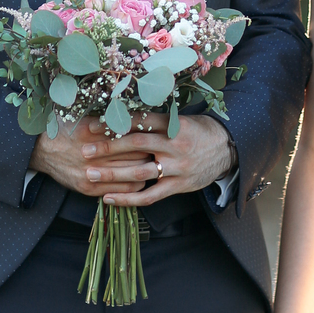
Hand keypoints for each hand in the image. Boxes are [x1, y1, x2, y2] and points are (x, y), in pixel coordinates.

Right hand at [28, 118, 154, 196]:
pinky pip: (121, 190)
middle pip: (135, 154)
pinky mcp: (88, 188)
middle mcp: (93, 153)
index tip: (155, 131)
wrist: (40, 150)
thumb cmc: (64, 127)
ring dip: (146, 169)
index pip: (131, 134)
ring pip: (132, 173)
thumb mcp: (81, 113)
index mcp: (92, 131)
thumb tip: (132, 106)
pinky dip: (135, 185)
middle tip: (161, 148)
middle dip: (151, 151)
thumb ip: (105, 113)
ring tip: (155, 162)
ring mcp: (91, 173)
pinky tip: (141, 178)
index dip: (146, 134)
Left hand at [92, 112, 237, 205]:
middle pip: (136, 145)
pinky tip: (109, 199)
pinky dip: (128, 199)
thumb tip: (123, 113)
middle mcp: (174, 145)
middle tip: (85, 150)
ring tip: (90, 174)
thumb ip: (156, 120)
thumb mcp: (181, 118)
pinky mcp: (179, 186)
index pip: (140, 120)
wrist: (228, 148)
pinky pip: (150, 196)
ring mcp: (177, 167)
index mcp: (173, 124)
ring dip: (112, 175)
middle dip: (108, 148)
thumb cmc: (198, 130)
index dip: (116, 122)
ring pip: (140, 172)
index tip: (93, 124)